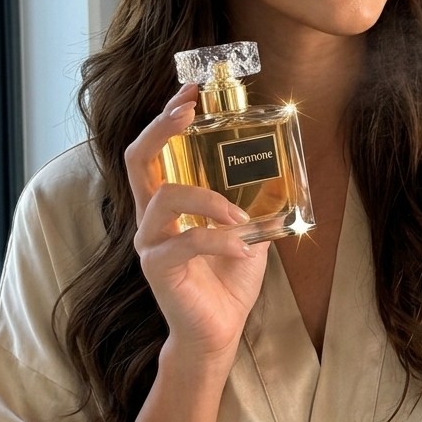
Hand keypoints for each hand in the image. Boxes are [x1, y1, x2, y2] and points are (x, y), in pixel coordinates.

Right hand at [124, 84, 269, 367]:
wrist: (219, 330)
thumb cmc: (229, 278)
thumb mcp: (248, 229)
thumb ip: (254, 200)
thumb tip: (284, 167)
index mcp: (168, 202)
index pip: (154, 149)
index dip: (166, 117)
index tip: (190, 91)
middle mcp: (151, 217)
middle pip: (137, 159)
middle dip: (161, 128)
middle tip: (189, 111)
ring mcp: (150, 241)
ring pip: (165, 196)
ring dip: (208, 199)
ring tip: (239, 216)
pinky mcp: (158, 267)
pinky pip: (185, 241)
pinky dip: (217, 237)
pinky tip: (240, 244)